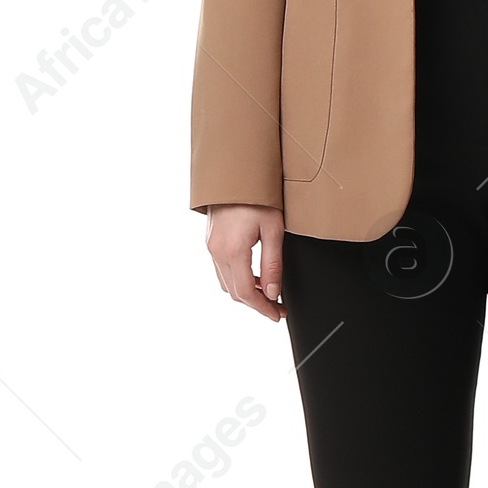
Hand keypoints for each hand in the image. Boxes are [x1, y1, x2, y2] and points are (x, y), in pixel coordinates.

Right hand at [207, 205, 285, 320]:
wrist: (236, 171)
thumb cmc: (258, 195)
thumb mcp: (273, 229)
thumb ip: (273, 264)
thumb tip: (272, 293)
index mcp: (233, 251)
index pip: (246, 294)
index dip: (263, 309)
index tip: (277, 315)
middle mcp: (216, 251)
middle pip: (234, 292)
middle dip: (256, 304)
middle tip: (276, 307)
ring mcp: (210, 246)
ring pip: (226, 283)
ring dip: (246, 292)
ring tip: (267, 293)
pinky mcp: (210, 240)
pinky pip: (221, 269)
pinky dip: (237, 279)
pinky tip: (253, 275)